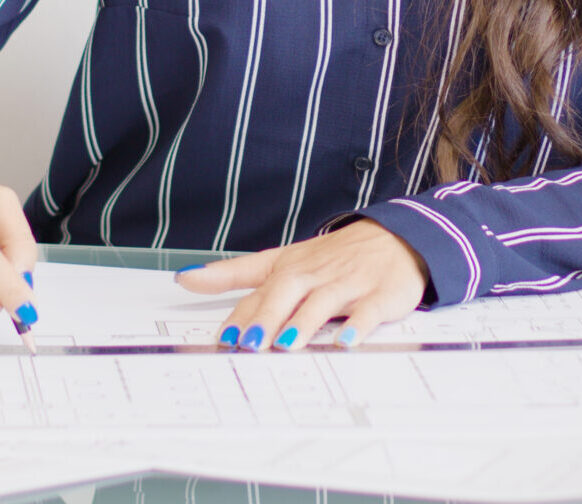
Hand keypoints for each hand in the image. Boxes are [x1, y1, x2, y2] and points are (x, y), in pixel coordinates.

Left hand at [175, 219, 427, 350]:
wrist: (396, 237)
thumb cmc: (332, 257)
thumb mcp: (283, 259)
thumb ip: (235, 273)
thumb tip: (186, 278)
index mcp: (291, 266)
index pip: (260, 287)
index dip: (241, 312)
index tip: (221, 337)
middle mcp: (316, 273)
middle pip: (288, 289)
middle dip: (268, 316)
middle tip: (250, 344)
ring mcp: (349, 283)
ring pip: (323, 300)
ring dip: (305, 322)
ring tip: (286, 344)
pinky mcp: (381, 294)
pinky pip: (369, 311)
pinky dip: (358, 326)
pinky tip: (346, 342)